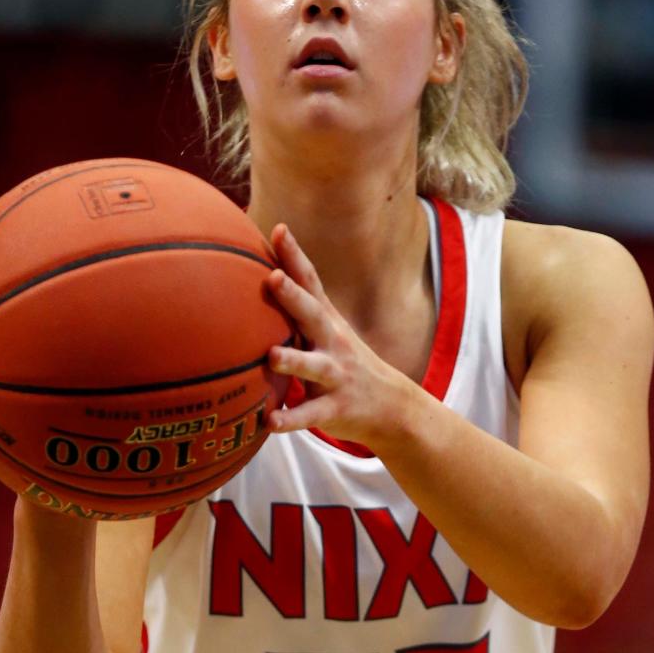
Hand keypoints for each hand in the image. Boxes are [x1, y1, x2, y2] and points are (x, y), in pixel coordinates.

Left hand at [265, 224, 411, 447]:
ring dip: (292, 361)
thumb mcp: (329, 331)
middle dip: (293, 296)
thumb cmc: (346, 364)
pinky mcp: (335, 408)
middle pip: (312, 315)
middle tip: (272, 278)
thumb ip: (299, 309)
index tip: (278, 230)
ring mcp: (335, 376)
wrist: (392, 407)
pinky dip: (290, 419)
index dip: (295, 256)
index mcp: (327, 321)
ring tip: (271, 357)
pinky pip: (310, 415)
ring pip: (313, 366)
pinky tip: (269, 422)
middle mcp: (333, 343)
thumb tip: (261, 276)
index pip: (311, 282)